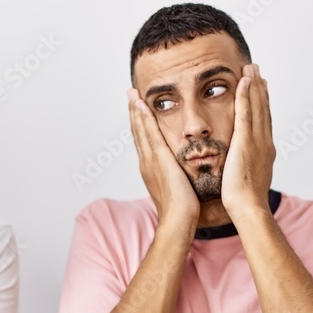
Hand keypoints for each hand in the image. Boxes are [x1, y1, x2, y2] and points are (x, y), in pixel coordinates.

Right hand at [127, 88, 198, 232]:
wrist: (178, 219)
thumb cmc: (182, 209)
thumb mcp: (177, 188)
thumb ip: (177, 176)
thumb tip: (182, 173)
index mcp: (151, 168)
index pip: (144, 140)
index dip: (140, 124)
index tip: (138, 109)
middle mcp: (146, 161)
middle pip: (138, 131)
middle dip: (134, 112)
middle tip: (130, 94)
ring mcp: (150, 159)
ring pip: (140, 129)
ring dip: (136, 110)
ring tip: (132, 93)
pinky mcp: (157, 158)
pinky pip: (149, 133)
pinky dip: (143, 118)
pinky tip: (141, 104)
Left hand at [220, 64, 275, 216]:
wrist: (248, 207)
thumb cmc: (244, 201)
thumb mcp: (246, 179)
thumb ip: (244, 167)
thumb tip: (239, 166)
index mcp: (264, 151)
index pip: (262, 121)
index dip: (262, 103)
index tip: (260, 87)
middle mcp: (264, 142)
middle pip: (262, 109)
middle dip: (260, 88)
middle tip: (258, 70)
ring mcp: (257, 141)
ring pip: (256, 106)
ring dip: (254, 84)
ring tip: (251, 67)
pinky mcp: (246, 141)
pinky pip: (245, 113)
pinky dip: (246, 95)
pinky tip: (244, 81)